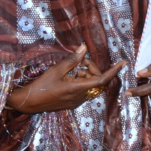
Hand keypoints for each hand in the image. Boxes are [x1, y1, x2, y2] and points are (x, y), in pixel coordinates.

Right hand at [6, 45, 124, 113]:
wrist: (28, 102)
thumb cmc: (40, 86)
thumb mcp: (56, 70)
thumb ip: (72, 59)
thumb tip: (84, 48)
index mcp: (78, 89)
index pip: (102, 79)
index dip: (113, 71)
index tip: (123, 63)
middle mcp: (81, 97)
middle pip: (97, 80)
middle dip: (93, 69)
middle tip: (81, 61)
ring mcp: (77, 101)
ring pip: (90, 85)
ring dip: (85, 74)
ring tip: (71, 68)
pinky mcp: (72, 102)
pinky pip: (84, 90)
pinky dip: (80, 81)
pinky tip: (69, 76)